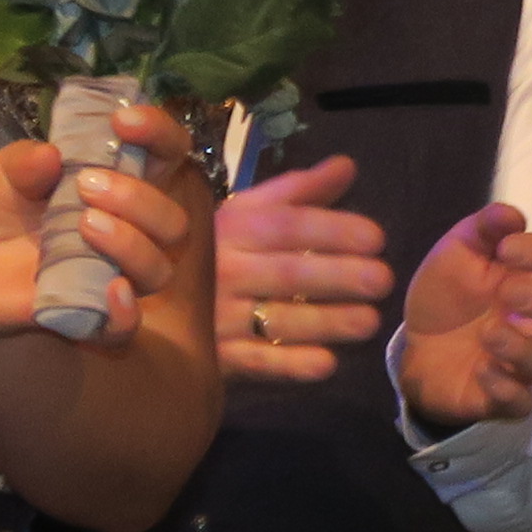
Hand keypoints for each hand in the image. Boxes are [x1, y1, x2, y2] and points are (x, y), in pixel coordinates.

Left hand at [0, 100, 202, 348]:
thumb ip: (22, 164)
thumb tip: (50, 155)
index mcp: (117, 186)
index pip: (166, 155)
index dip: (160, 133)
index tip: (124, 121)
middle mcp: (129, 232)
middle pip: (173, 220)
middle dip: (139, 198)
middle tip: (87, 184)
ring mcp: (113, 277)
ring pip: (159, 268)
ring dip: (131, 243)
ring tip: (83, 224)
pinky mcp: (88, 317)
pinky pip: (126, 325)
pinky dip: (125, 311)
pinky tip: (109, 290)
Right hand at [216, 154, 394, 383]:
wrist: (148, 296)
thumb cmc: (217, 248)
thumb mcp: (249, 211)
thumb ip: (299, 191)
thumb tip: (347, 166)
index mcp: (233, 229)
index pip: (286, 226)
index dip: (332, 230)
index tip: (376, 238)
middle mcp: (222, 270)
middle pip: (288, 273)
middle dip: (338, 276)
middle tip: (383, 280)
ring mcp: (216, 316)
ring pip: (277, 319)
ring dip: (327, 322)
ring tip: (369, 322)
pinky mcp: (215, 357)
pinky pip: (255, 362)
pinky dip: (290, 365)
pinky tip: (326, 364)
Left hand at [397, 204, 531, 428]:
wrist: (413, 345)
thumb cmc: (450, 294)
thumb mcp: (460, 252)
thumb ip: (484, 230)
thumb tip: (512, 214)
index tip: (507, 248)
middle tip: (508, 291)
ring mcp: (522, 364)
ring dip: (523, 349)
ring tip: (489, 334)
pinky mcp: (499, 398)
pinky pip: (519, 403)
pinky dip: (506, 390)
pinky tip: (483, 371)